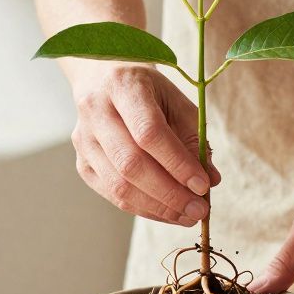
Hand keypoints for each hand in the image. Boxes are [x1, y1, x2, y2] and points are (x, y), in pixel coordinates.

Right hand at [68, 65, 220, 224]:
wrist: (103, 78)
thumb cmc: (148, 90)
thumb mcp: (176, 100)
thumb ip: (195, 137)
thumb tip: (211, 180)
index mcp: (122, 86)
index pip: (149, 132)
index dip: (177, 163)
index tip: (203, 185)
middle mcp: (95, 111)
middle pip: (130, 164)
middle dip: (169, 193)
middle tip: (199, 210)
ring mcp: (83, 140)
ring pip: (119, 185)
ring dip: (158, 207)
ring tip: (187, 215)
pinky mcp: (82, 163)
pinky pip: (112, 194)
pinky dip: (144, 208)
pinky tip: (167, 212)